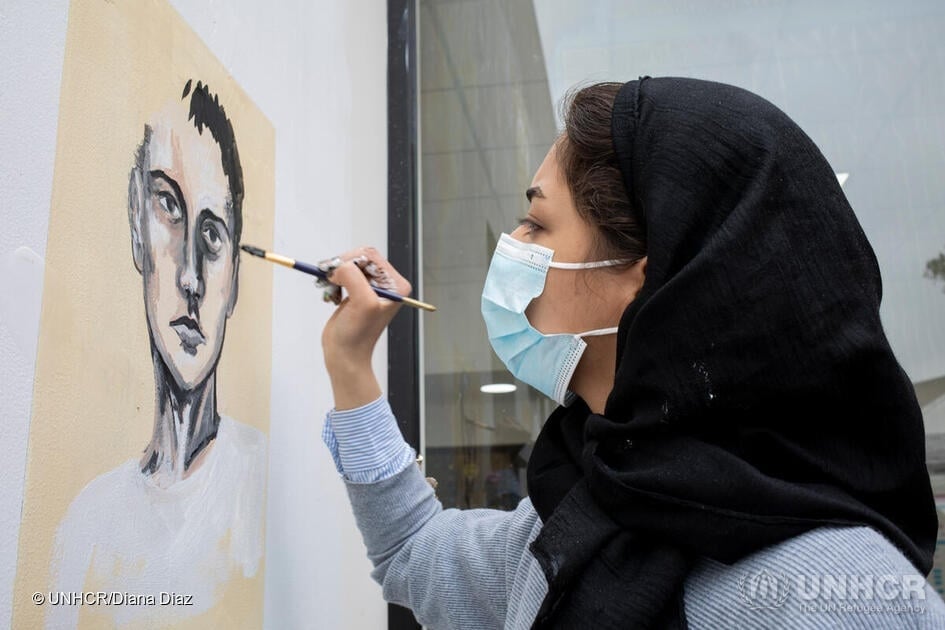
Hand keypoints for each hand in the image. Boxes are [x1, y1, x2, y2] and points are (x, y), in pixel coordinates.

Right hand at [321, 247, 411, 408]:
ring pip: (347, 264)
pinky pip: (341, 274)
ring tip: (332, 292)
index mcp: (396, 284)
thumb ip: (353, 278)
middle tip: (330, 282)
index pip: (370, 255)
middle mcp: (386, 283)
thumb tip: (339, 266)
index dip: (350, 262)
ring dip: (334, 276)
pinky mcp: (356, 291)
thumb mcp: (362, 303)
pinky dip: (332, 282)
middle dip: (341, 268)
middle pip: (358, 257)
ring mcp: (370, 287)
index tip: (338, 278)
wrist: (345, 355)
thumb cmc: (357, 335)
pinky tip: (332, 296)